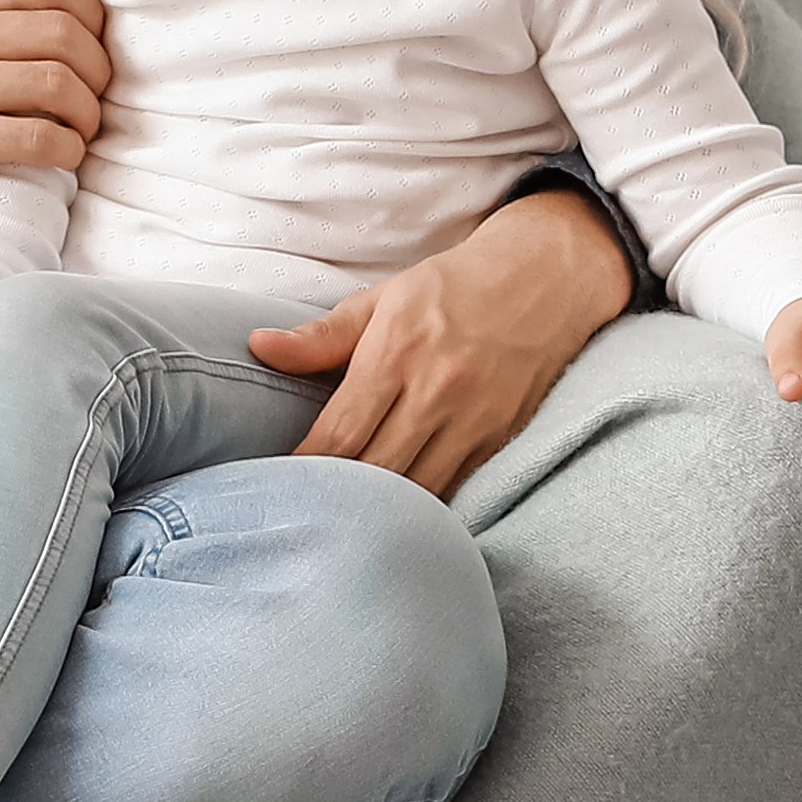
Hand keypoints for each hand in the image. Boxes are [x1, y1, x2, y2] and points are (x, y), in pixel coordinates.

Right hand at [0, 0, 108, 269]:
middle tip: (96, 94)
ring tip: (81, 127)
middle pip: (60, 33)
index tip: (92, 43)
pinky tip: (62, 155)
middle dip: (97, 69)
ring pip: (54, 85)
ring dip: (86, 114)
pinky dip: (64, 150)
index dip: (88, 11)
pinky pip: (33, 139)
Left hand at [248, 188, 632, 494]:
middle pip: (375, 472)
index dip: (303, 467)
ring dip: (379, 511)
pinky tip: (395, 514)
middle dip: (336, 496)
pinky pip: (455, 490)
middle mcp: (437, 394)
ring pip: (417, 492)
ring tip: (343, 519)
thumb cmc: (449, 289)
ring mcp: (474, 422)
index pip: (339, 434)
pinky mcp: (500, 441)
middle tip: (303, 510)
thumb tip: (258, 346)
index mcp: (396, 355)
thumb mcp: (380, 300)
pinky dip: (422, 506)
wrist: (543, 282)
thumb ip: (320, 336)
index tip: (277, 482)